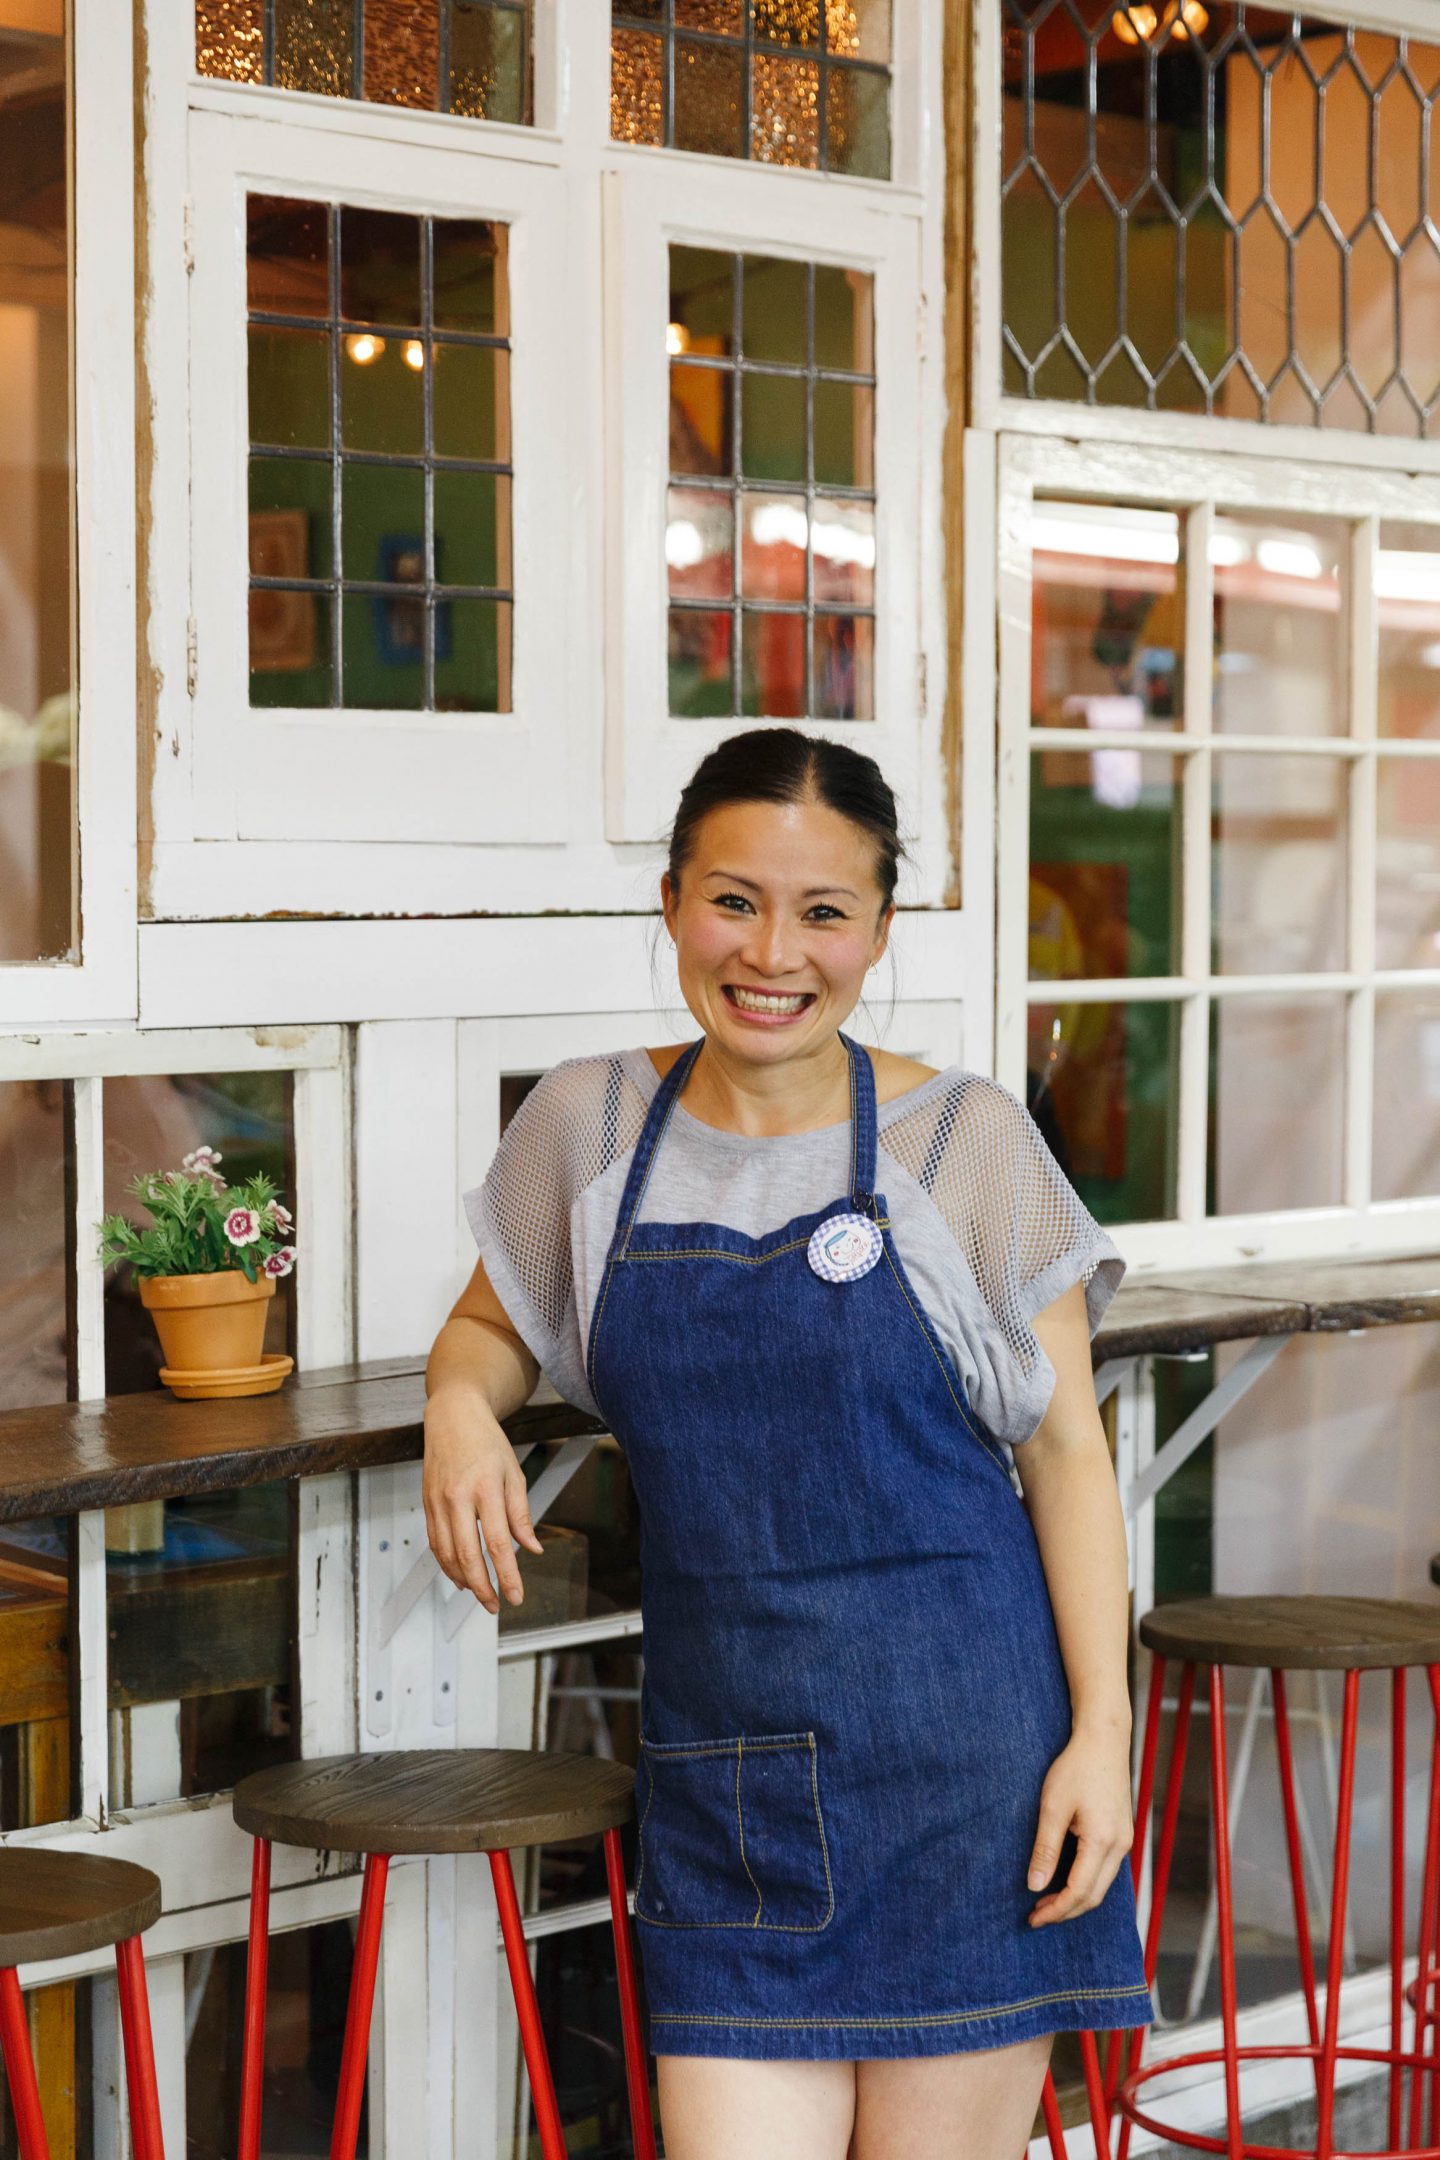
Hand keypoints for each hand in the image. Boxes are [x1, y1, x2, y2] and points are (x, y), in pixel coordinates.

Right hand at [423, 1385, 544, 1614]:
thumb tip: (532, 1549)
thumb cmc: (487, 1442)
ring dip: (463, 1580)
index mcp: (486, 1488)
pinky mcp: (427, 1503)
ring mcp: (438, 1502)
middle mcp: (458, 1497)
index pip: (498, 1543)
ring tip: (480, 1594)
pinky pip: (435, 1543)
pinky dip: (446, 1564)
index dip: (507, 1575)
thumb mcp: (514, 1473)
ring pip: (447, 1553)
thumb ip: (521, 1514)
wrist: (452, 1416)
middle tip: (495, 1605)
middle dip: (483, 1587)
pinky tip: (459, 1575)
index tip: (515, 1596)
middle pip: (468, 1555)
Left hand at [1026, 1722, 1132, 1926]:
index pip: (1079, 1892)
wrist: (1103, 1739)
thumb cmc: (1076, 1768)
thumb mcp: (1052, 1806)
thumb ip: (1045, 1849)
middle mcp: (1120, 1846)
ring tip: (1047, 1900)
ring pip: (1103, 1885)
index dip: (1056, 1910)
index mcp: (1102, 1841)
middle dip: (1066, 1911)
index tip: (1033, 1918)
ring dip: (1077, 1898)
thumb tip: (1035, 1886)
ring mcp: (1125, 1840)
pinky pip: (1107, 1870)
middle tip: (1037, 1915)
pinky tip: (1066, 1878)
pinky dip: (1087, 1882)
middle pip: (1095, 1895)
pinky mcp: (1123, 1833)